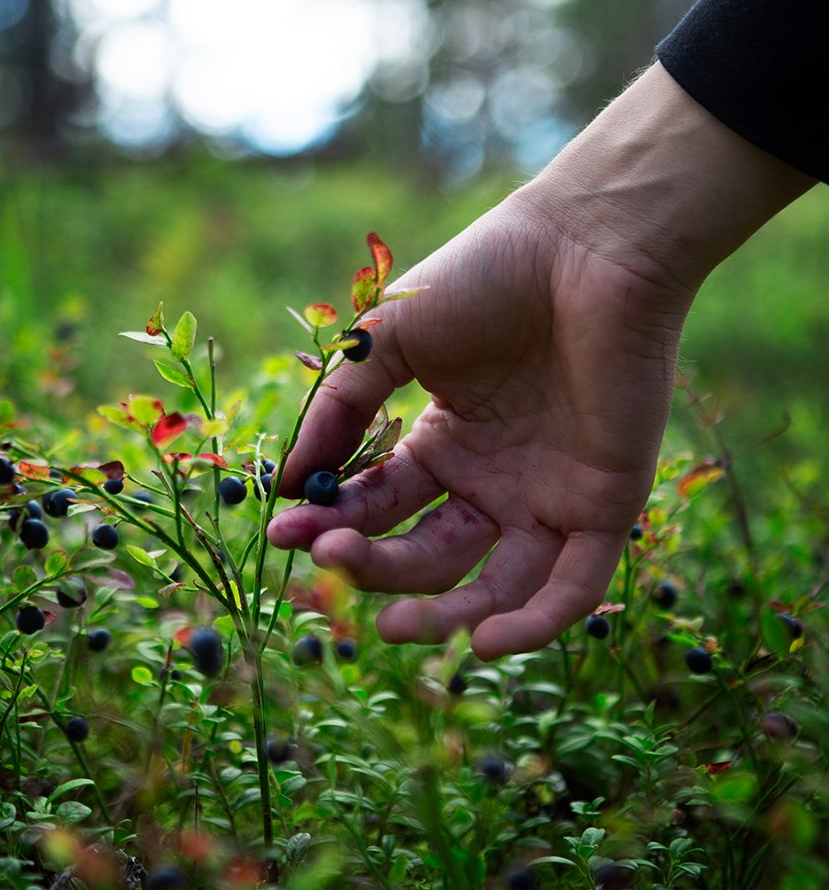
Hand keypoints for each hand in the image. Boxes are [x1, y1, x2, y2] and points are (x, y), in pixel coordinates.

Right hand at [266, 64, 814, 657]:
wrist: (586, 245)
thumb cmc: (485, 277)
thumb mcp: (390, 340)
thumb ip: (340, 408)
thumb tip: (284, 484)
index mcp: (445, 442)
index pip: (380, 504)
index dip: (332, 522)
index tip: (284, 534)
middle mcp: (493, 480)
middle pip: (427, 552)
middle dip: (374, 564)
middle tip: (332, 560)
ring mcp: (548, 496)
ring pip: (494, 585)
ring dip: (443, 616)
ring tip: (391, 627)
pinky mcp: (605, 505)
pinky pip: (572, 586)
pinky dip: (534, 623)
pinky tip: (483, 643)